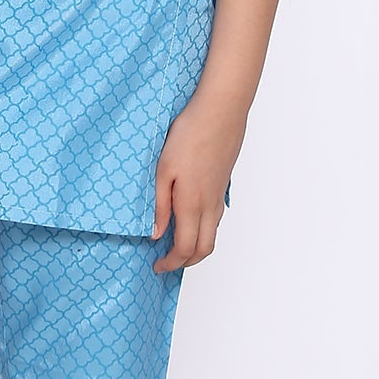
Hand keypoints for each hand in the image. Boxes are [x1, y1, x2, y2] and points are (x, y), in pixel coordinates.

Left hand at [150, 93, 243, 273]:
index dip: (171, 263)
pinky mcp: (222, 186)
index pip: (185, 248)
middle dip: (186, 262)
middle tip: (166, 263)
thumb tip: (156, 233)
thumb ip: (160, 205)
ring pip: (212, 234)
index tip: (157, 266)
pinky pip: (216, 218)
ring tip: (175, 244)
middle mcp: (209, 205)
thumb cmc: (189, 135)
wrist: (220, 112)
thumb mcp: (162, 170)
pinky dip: (203, 230)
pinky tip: (189, 220)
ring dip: (196, 247)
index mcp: (191, 204)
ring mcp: (219, 196)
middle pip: (204, 249)